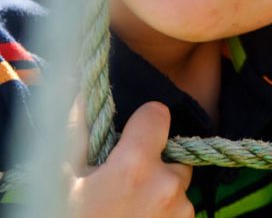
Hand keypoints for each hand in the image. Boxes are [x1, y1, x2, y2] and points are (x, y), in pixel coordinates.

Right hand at [69, 102, 193, 217]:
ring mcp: (181, 209)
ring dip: (159, 188)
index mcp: (135, 166)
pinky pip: (180, 206)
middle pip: (172, 153)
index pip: (157, 114)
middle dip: (152, 162)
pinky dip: (165, 209)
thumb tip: (83, 93)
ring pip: (177, 182)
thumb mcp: (63, 180)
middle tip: (122, 184)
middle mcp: (167, 184)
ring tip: (128, 206)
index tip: (128, 137)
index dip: (142, 122)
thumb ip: (79, 133)